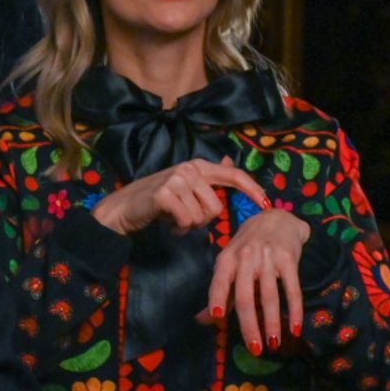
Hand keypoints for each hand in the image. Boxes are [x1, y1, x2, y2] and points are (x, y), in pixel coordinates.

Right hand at [91, 156, 269, 234]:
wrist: (123, 208)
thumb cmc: (156, 202)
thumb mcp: (184, 188)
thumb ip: (207, 180)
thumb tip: (229, 162)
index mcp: (197, 166)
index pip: (233, 175)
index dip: (251, 189)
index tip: (266, 204)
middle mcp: (188, 168)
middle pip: (217, 207)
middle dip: (203, 220)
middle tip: (184, 218)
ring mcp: (176, 179)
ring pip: (202, 217)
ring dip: (188, 225)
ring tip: (173, 219)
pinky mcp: (165, 194)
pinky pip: (186, 221)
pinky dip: (178, 228)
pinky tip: (166, 222)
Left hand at [197, 209, 309, 356]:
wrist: (276, 219)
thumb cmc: (248, 247)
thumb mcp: (229, 263)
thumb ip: (220, 293)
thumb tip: (202, 320)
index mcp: (227, 259)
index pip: (219, 282)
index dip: (217, 299)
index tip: (218, 318)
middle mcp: (245, 257)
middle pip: (245, 296)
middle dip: (249, 325)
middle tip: (255, 349)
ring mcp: (268, 257)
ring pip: (269, 296)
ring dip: (272, 323)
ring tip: (274, 344)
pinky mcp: (289, 259)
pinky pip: (292, 289)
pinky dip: (295, 311)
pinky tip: (295, 328)